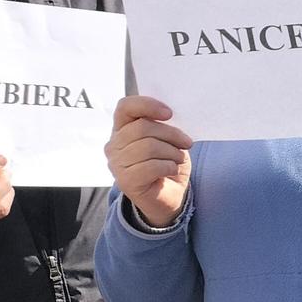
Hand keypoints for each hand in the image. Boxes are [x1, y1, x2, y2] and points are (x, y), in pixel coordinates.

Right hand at [106, 97, 192, 228]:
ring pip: (148, 147)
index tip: (169, 113)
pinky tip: (171, 170)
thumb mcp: (167, 141)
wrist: (169, 197)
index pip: (125, 107)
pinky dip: (169, 166)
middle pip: (142, 127)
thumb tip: (169, 114)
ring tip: (178, 159)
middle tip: (187, 143)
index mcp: (122, 129)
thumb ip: (162, 126)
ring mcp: (116, 164)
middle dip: (171, 134)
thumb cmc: (167, 164)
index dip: (147, 105)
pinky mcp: (125, 181)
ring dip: (172, 152)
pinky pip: (152, 166)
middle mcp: (114, 145)